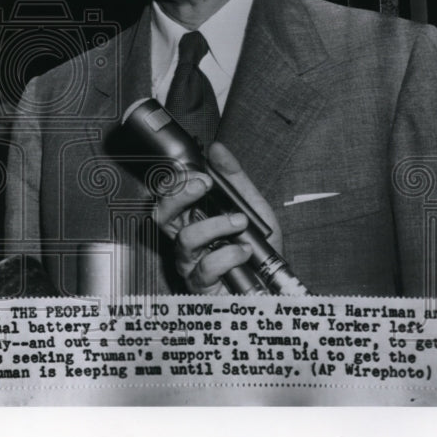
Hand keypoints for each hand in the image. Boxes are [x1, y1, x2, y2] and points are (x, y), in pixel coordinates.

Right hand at [155, 142, 282, 293]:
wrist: (275, 286)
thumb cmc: (258, 250)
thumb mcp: (252, 206)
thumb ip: (234, 178)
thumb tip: (217, 149)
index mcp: (194, 218)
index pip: (170, 195)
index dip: (178, 182)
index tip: (202, 175)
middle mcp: (187, 238)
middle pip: (161, 214)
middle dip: (178, 195)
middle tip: (203, 186)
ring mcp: (190, 263)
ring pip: (185, 239)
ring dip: (215, 226)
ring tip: (239, 222)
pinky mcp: (200, 286)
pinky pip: (205, 267)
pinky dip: (228, 255)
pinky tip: (243, 252)